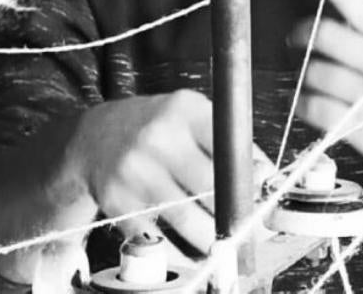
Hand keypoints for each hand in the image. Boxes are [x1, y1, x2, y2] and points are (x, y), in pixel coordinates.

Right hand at [66, 90, 271, 256]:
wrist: (96, 135)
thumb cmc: (155, 127)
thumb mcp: (191, 116)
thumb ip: (228, 140)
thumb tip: (266, 176)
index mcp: (185, 109)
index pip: (230, 149)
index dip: (249, 180)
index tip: (261, 198)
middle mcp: (159, 136)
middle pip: (211, 187)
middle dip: (234, 214)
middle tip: (247, 228)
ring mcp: (135, 168)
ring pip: (186, 217)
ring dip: (211, 238)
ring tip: (223, 246)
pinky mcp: (118, 200)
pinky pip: (156, 236)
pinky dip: (177, 252)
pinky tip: (189, 253)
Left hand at [289, 0, 362, 196]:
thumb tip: (340, 20)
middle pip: (329, 36)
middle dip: (304, 33)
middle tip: (295, 37)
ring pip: (317, 72)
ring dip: (304, 73)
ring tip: (304, 76)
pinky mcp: (359, 127)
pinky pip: (316, 107)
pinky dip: (303, 103)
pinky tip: (303, 102)